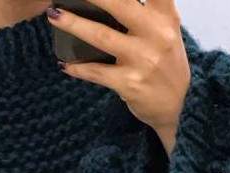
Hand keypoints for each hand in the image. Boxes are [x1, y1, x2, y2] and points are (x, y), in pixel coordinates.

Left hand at [46, 0, 190, 152]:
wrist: (175, 106)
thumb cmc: (165, 62)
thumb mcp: (168, 31)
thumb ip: (152, 9)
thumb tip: (112, 3)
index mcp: (165, 17)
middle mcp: (156, 35)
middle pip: (121, 5)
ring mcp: (142, 60)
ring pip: (102, 37)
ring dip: (74, 25)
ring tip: (54, 15)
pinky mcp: (130, 84)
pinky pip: (97, 73)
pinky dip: (78, 68)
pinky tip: (64, 64)